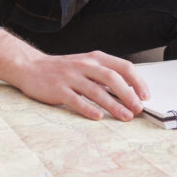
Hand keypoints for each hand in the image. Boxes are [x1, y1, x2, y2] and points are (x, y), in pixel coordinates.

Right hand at [0, 29, 149, 120]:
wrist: (30, 67)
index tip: (146, 95)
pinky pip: (75, 99)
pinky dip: (87, 109)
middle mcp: (84, 65)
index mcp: (94, 58)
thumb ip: (105, 75)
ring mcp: (70, 76)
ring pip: (96, 90)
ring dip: (113, 105)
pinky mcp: (57, 89)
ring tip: (125, 117)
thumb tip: (130, 92)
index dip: (137, 81)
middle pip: (111, 77)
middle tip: (138, 108)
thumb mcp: (86, 65)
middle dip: (128, 94)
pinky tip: (97, 117)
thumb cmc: (62, 70)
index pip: (122, 66)